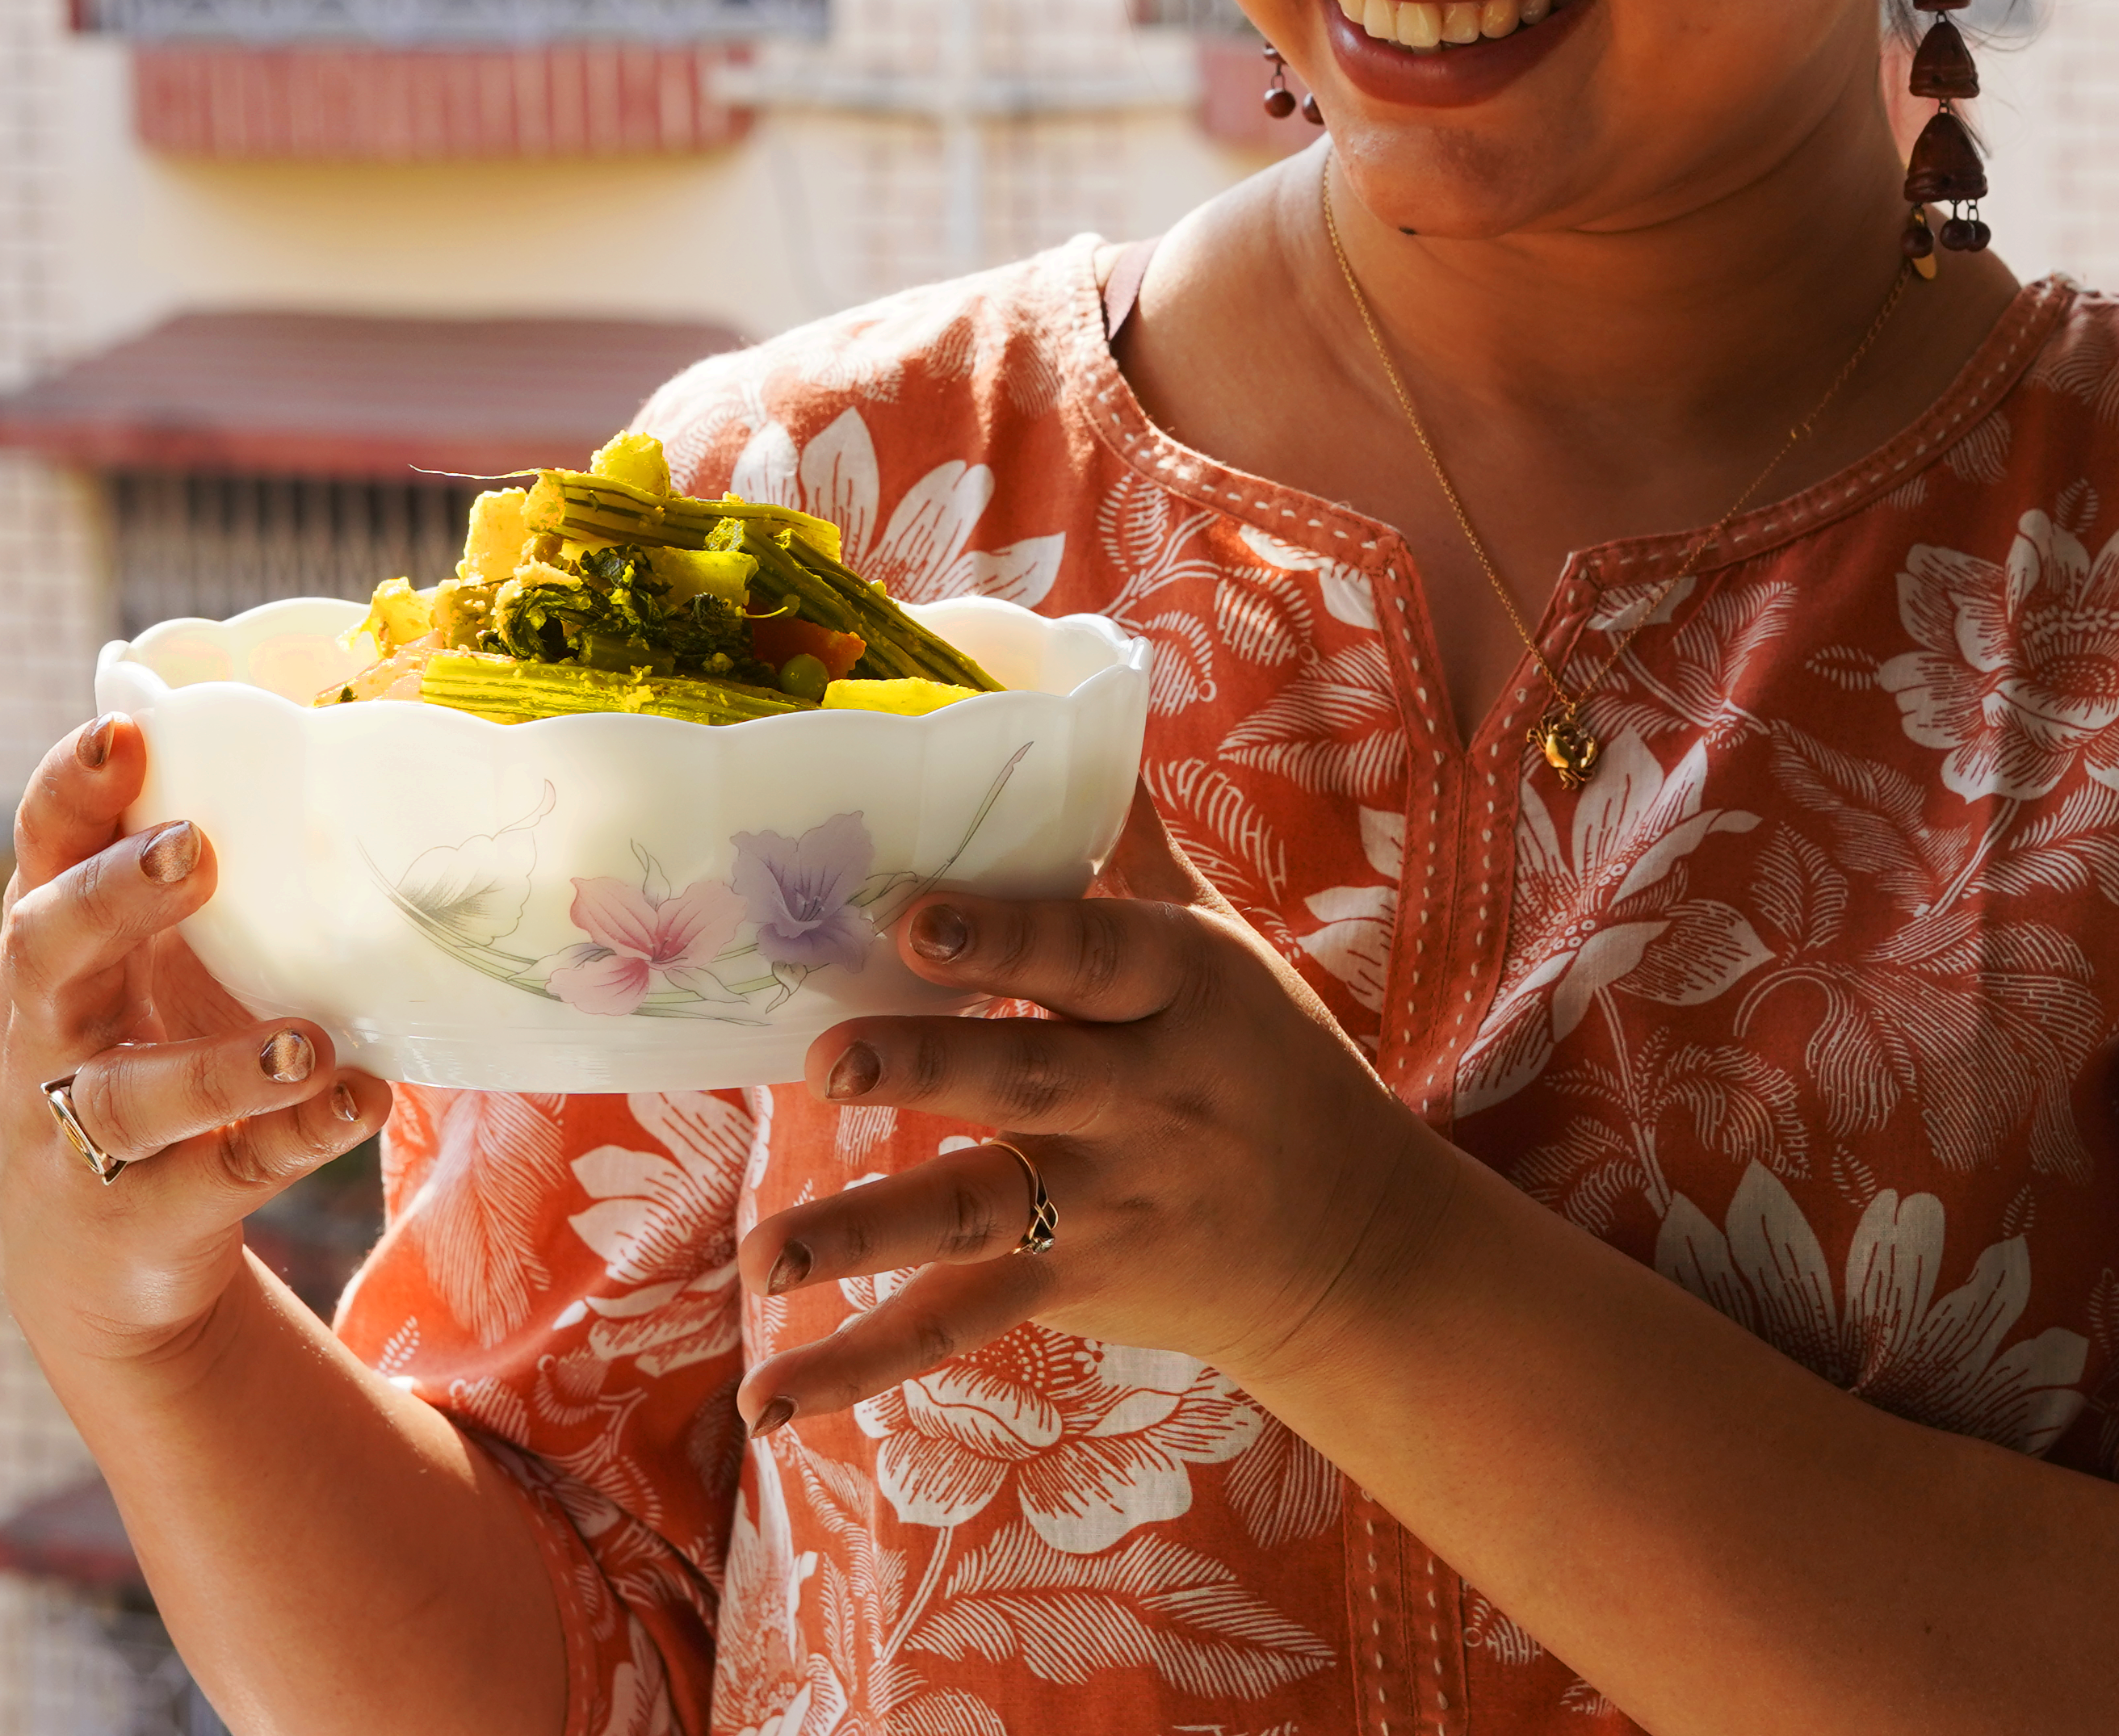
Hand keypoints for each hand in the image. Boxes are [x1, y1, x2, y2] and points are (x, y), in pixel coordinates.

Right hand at [0, 714, 387, 1372]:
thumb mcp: (148, 963)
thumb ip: (196, 878)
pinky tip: (357, 1102)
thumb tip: (338, 741)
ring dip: (219, 1069)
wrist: (86, 1261)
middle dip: (113, 896)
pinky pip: (215, 1177)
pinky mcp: (135, 1216)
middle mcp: (47, 1029)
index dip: (71, 787)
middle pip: (46, 949)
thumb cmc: (139, 1053)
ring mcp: (77, 1131)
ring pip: (129, 1096)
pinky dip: (289, 1141)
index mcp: (57, 941)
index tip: (123, 730)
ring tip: (306, 1044)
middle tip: (197, 848)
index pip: (44, 845)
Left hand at [736, 805, 1442, 1431]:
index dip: (1004, 936)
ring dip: (868, 1230)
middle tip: (827, 1058)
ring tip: (764, 1250)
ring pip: (978, 1212)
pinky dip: (864, 1365)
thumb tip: (1071, 722)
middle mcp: (1147, 1097)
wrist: (1353, 1242)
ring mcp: (1108, 1201)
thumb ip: (1132, 857)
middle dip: (927, 1065)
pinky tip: (773, 1396)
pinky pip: (962, 1325)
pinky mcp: (1076, 1283)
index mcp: (1182, 991)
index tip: (914, 919)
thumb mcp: (1228, 949)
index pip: (1088, 955)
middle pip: (1026, 1076)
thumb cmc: (1272, 1062)